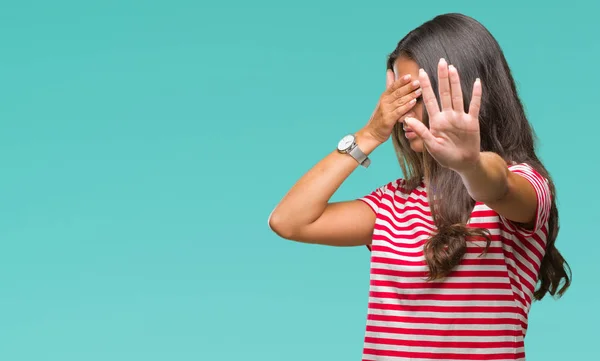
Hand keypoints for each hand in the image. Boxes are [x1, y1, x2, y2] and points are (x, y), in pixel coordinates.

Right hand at [363, 70, 421, 142]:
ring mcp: (386, 110)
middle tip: (418, 81)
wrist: (372, 133)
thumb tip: (390, 71)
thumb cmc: (381, 117)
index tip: (410, 75)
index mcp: (384, 97)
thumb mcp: (384, 101)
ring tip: (420, 90)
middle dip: (408, 86)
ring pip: (400, 101)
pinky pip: (399, 111)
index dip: (401, 81)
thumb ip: (390, 88)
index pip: (393, 86)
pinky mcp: (388, 119)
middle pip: (397, 92)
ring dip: (410, 95)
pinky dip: (406, 106)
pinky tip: (414, 102)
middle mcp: (384, 102)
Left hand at [404, 58, 481, 172]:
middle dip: (442, 78)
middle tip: (440, 61)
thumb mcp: (431, 145)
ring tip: (452, 68)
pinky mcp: (472, 122)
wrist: (462, 164)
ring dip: (455, 82)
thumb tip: (407, 119)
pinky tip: (476, 82)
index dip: (426, 86)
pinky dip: (476, 95)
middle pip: (444, 93)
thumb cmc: (445, 156)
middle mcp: (448, 115)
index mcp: (436, 121)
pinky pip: (474, 106)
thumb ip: (421, 131)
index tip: (421, 72)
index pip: (429, 100)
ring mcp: (460, 117)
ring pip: (457, 96)